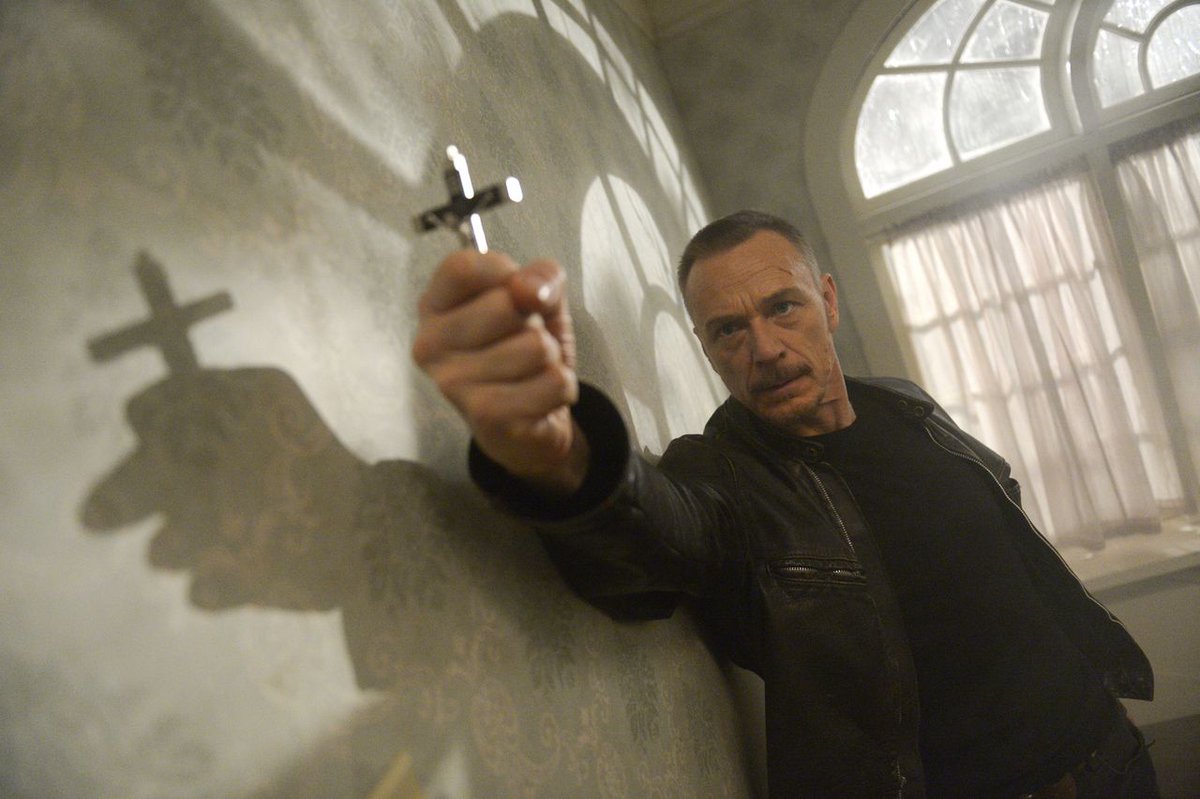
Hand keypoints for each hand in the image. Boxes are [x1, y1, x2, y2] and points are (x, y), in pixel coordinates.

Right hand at [412, 250, 587, 494]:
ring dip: (550, 359)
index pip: (463, 267)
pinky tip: (538, 398)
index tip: (514, 291)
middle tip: (522, 343)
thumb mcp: (538, 300)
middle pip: (506, 305)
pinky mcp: (485, 416)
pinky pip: (554, 383)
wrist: (527, 423)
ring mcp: (453, 383)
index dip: (504, 272)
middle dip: (534, 322)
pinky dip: (561, 387)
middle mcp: (431, 344)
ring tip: (530, 371)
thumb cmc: (522, 350)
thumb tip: (529, 290)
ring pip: (537, 346)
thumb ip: (541, 277)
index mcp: (434, 306)